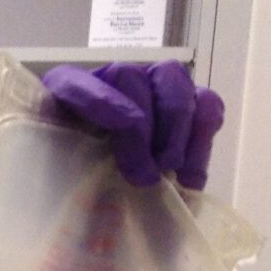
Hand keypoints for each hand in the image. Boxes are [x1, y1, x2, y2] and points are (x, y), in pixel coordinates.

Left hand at [41, 61, 226, 190]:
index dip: (98, 101)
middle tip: (144, 173)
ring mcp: (153, 83)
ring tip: (168, 170)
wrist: (106, 194)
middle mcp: (111, 78)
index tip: (123, 126)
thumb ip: (66, 168)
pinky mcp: (188, 99)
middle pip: (131, 77)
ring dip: (175, 131)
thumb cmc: (76, 182)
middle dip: (142, 129)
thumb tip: (97, 190)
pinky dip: (202, 138)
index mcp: (65, 92)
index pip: (75, 84)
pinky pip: (207, 104)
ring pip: (175, 82)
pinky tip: (190, 176)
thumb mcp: (63, 177)